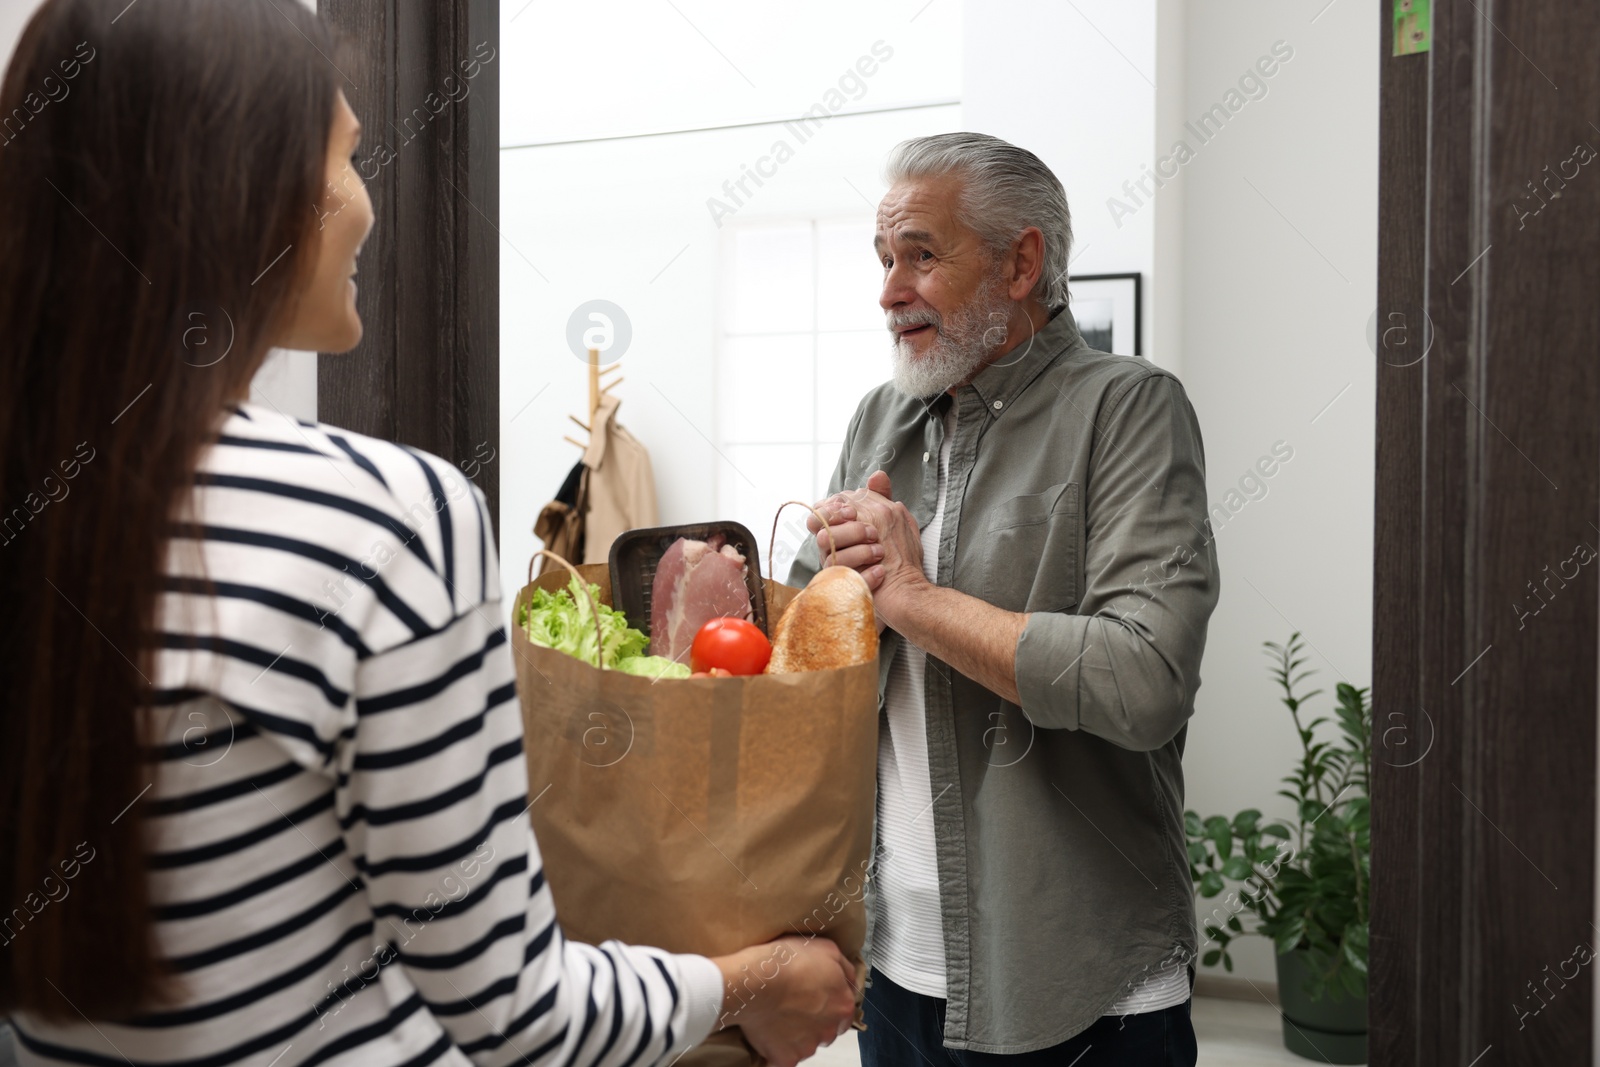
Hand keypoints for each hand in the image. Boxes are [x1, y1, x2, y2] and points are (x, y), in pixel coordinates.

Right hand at [712, 935, 857, 1066]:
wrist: (754, 982)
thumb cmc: (785, 962)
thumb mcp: (826, 949)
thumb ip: (843, 968)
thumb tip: (848, 978)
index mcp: (843, 1005)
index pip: (844, 1012)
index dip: (828, 1003)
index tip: (813, 997)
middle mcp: (829, 1030)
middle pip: (826, 1030)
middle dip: (813, 1021)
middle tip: (793, 1004)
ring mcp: (807, 1047)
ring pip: (806, 1044)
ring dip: (796, 1033)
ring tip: (777, 1013)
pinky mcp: (786, 1058)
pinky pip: (784, 1056)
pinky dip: (777, 1046)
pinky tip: (767, 1027)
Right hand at [810, 471, 925, 628]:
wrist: (905, 588)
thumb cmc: (894, 554)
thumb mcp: (890, 521)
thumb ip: (880, 497)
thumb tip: (878, 475)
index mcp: (836, 533)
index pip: (818, 516)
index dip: (832, 511)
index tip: (854, 511)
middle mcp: (830, 553)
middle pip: (822, 535)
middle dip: (851, 530)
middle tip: (874, 534)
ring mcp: (836, 573)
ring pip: (832, 558)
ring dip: (860, 552)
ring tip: (881, 553)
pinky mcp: (845, 592)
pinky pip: (847, 583)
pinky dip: (866, 576)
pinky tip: (881, 573)